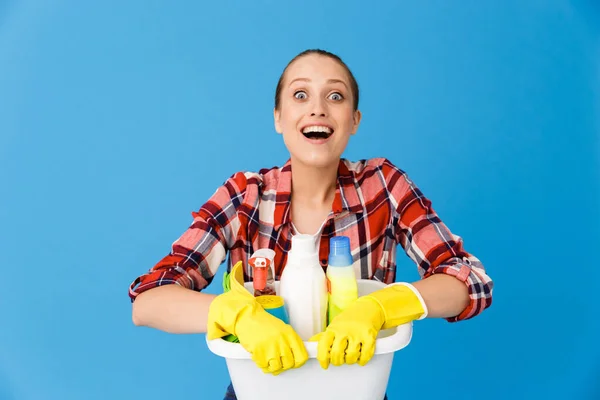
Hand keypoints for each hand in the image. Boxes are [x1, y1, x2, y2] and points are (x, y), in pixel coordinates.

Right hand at [207, 261, 307, 374]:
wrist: (247, 317)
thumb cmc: (263, 323)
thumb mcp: (281, 328)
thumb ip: (289, 341)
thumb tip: (295, 356)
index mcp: (290, 334)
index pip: (301, 356)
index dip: (297, 363)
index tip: (293, 363)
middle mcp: (282, 341)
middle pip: (288, 364)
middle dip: (282, 365)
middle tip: (277, 361)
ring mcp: (271, 347)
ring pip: (276, 368)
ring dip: (272, 367)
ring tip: (268, 361)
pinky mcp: (259, 352)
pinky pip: (264, 366)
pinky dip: (262, 365)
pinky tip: (260, 357)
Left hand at [309, 283, 426, 368]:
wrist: (368, 308)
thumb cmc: (350, 318)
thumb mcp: (335, 324)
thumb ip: (325, 335)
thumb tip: (312, 342)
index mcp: (333, 328)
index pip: (323, 345)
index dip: (322, 358)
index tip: (325, 365)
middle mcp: (344, 330)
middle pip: (336, 354)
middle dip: (337, 361)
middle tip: (339, 360)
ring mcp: (357, 334)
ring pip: (350, 357)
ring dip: (350, 361)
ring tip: (351, 356)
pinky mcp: (369, 337)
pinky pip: (365, 356)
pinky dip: (362, 360)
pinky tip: (361, 357)